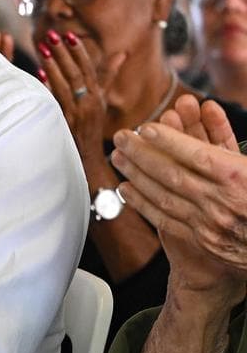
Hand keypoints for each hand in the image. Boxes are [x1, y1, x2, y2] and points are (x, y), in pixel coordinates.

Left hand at [37, 29, 124, 158]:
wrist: (89, 158)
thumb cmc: (93, 125)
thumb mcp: (102, 100)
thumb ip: (108, 76)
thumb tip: (122, 54)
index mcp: (98, 96)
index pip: (89, 69)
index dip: (79, 52)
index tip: (69, 35)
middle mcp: (89, 103)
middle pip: (76, 74)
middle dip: (64, 54)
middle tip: (52, 36)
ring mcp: (77, 114)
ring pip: (65, 86)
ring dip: (53, 67)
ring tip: (43, 50)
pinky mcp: (66, 124)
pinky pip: (56, 103)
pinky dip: (48, 89)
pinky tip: (38, 76)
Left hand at [110, 100, 246, 284]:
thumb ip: (230, 147)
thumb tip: (211, 111)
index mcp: (240, 179)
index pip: (198, 156)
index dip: (169, 141)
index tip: (146, 128)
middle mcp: (223, 202)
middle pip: (174, 174)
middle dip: (142, 154)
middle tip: (120, 136)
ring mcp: (212, 224)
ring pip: (165, 197)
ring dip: (136, 175)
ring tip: (117, 157)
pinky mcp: (205, 241)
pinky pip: (168, 220)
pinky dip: (144, 204)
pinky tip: (126, 189)